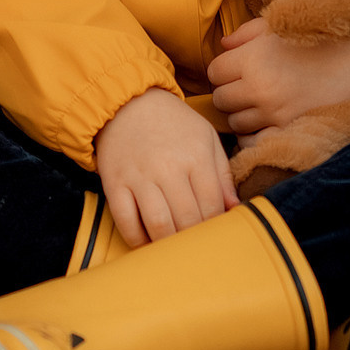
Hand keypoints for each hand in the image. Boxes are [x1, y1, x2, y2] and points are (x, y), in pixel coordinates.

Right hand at [93, 86, 236, 246]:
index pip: (212, 205)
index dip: (215, 225)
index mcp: (196, 156)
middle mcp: (168, 167)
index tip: (213, 233)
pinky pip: (125, 221)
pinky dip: (136, 238)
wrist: (127, 102)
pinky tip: (146, 241)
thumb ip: (223, 174)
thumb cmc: (172, 123)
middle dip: (193, 238)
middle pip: (187, 219)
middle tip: (194, 245)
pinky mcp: (115, 183)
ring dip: (168, 243)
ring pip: (158, 224)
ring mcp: (140, 176)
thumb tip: (234, 208)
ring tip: (173, 246)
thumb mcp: (206, 137)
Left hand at [207, 17, 349, 133]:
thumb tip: (223, 46)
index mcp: (252, 59)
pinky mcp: (289, 129)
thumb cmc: (317, 38)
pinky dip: (254, 135)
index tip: (237, 67)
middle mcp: (259, 89)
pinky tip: (264, 122)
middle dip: (230, 91)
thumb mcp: (277, 26)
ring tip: (259, 101)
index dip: (224, 69)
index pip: (214, 72)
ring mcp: (274, 113)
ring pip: (235, 123)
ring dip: (243, 113)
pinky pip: (254, 142)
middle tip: (247, 84)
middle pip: (221, 100)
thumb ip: (245, 34)